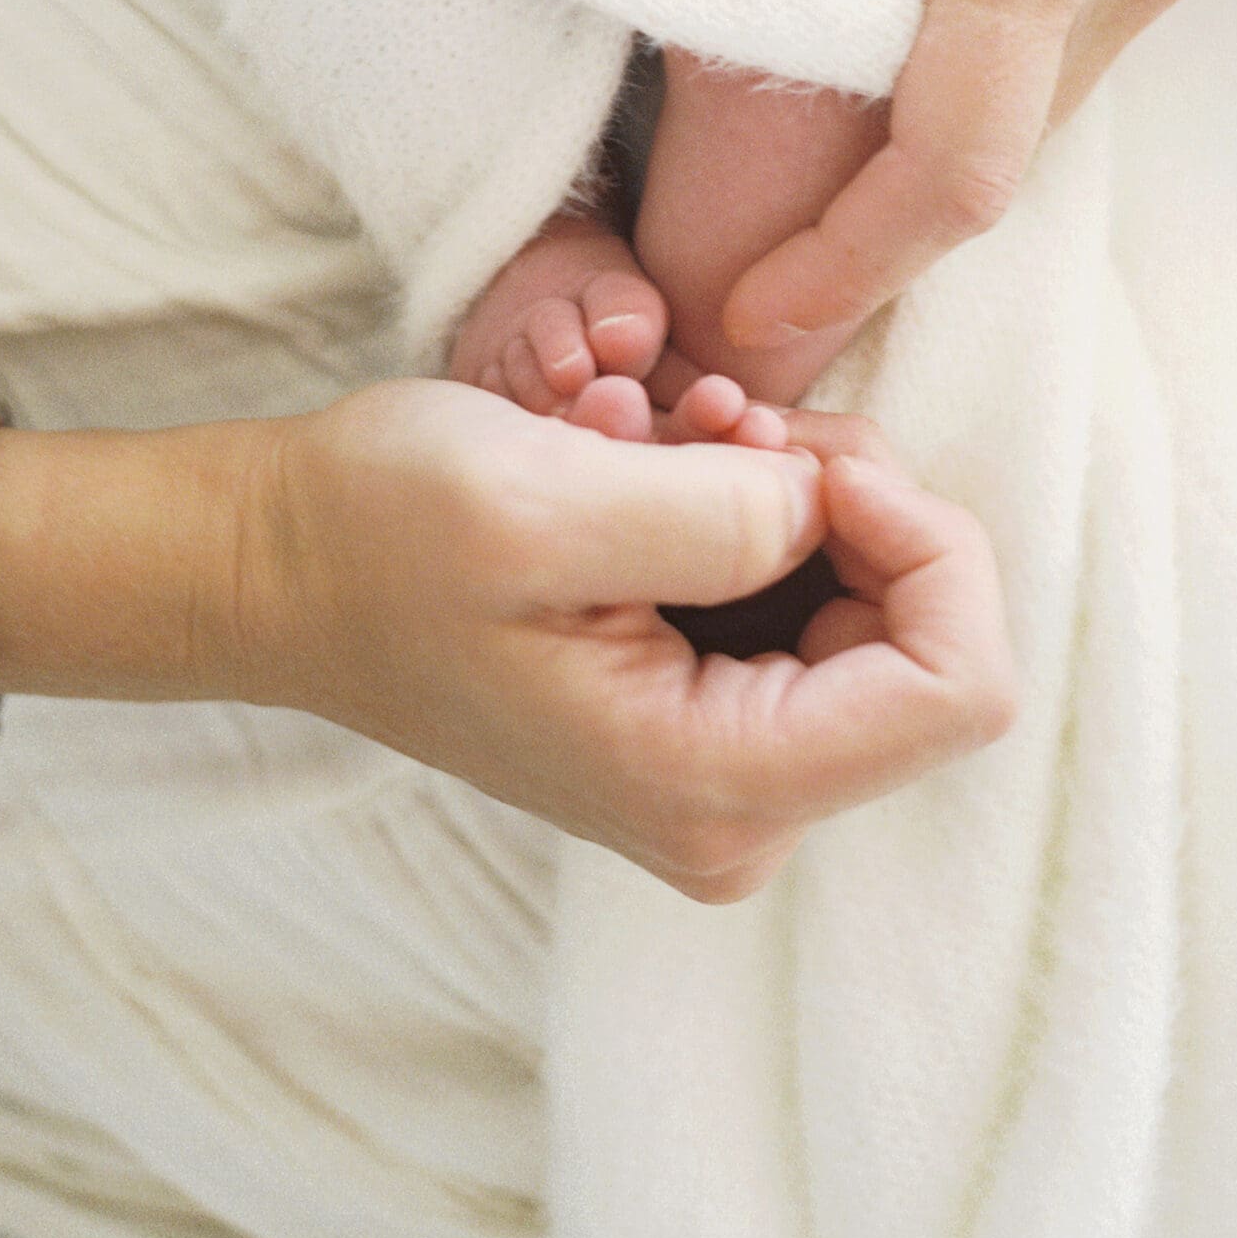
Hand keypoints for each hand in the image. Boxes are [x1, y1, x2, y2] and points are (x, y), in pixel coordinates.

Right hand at [227, 384, 1013, 900]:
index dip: (924, 539)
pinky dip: (764, 517)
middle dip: (850, 502)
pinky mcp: (709, 724)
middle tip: (726, 424)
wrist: (276, 567)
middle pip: (927, 643)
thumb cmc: (382, 531)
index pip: (959, 685)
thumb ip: (725, 514)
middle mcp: (741, 812)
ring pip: (875, 614)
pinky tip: (669, 466)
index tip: (803, 453)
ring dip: (798, 496)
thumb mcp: (547, 496)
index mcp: (713, 785)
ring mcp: (727, 775)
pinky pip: (810, 610)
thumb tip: (836, 510)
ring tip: (676, 435)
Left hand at [579, 0, 1236, 346]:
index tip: (752, 329)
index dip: (846, 274)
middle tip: (747, 305)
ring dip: (930, 177)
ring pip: (1045, 109)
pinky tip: (909, 78)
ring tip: (811, 217)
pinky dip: (986, 92)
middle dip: (874, 254)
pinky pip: (1080, 42)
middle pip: (998, 167)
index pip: (951, 174)